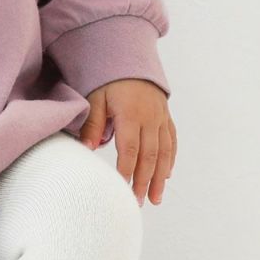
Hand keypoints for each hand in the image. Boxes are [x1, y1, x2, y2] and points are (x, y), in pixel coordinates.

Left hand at [78, 77, 176, 206]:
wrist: (130, 58)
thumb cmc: (109, 79)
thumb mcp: (96, 97)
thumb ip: (93, 123)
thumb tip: (88, 149)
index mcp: (131, 114)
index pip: (130, 148)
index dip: (126, 170)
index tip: (121, 188)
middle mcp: (150, 118)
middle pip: (149, 155)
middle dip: (144, 180)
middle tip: (137, 201)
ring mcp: (161, 118)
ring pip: (164, 152)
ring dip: (160, 177)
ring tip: (155, 198)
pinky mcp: (166, 117)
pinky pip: (171, 142)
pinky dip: (170, 160)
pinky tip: (166, 175)